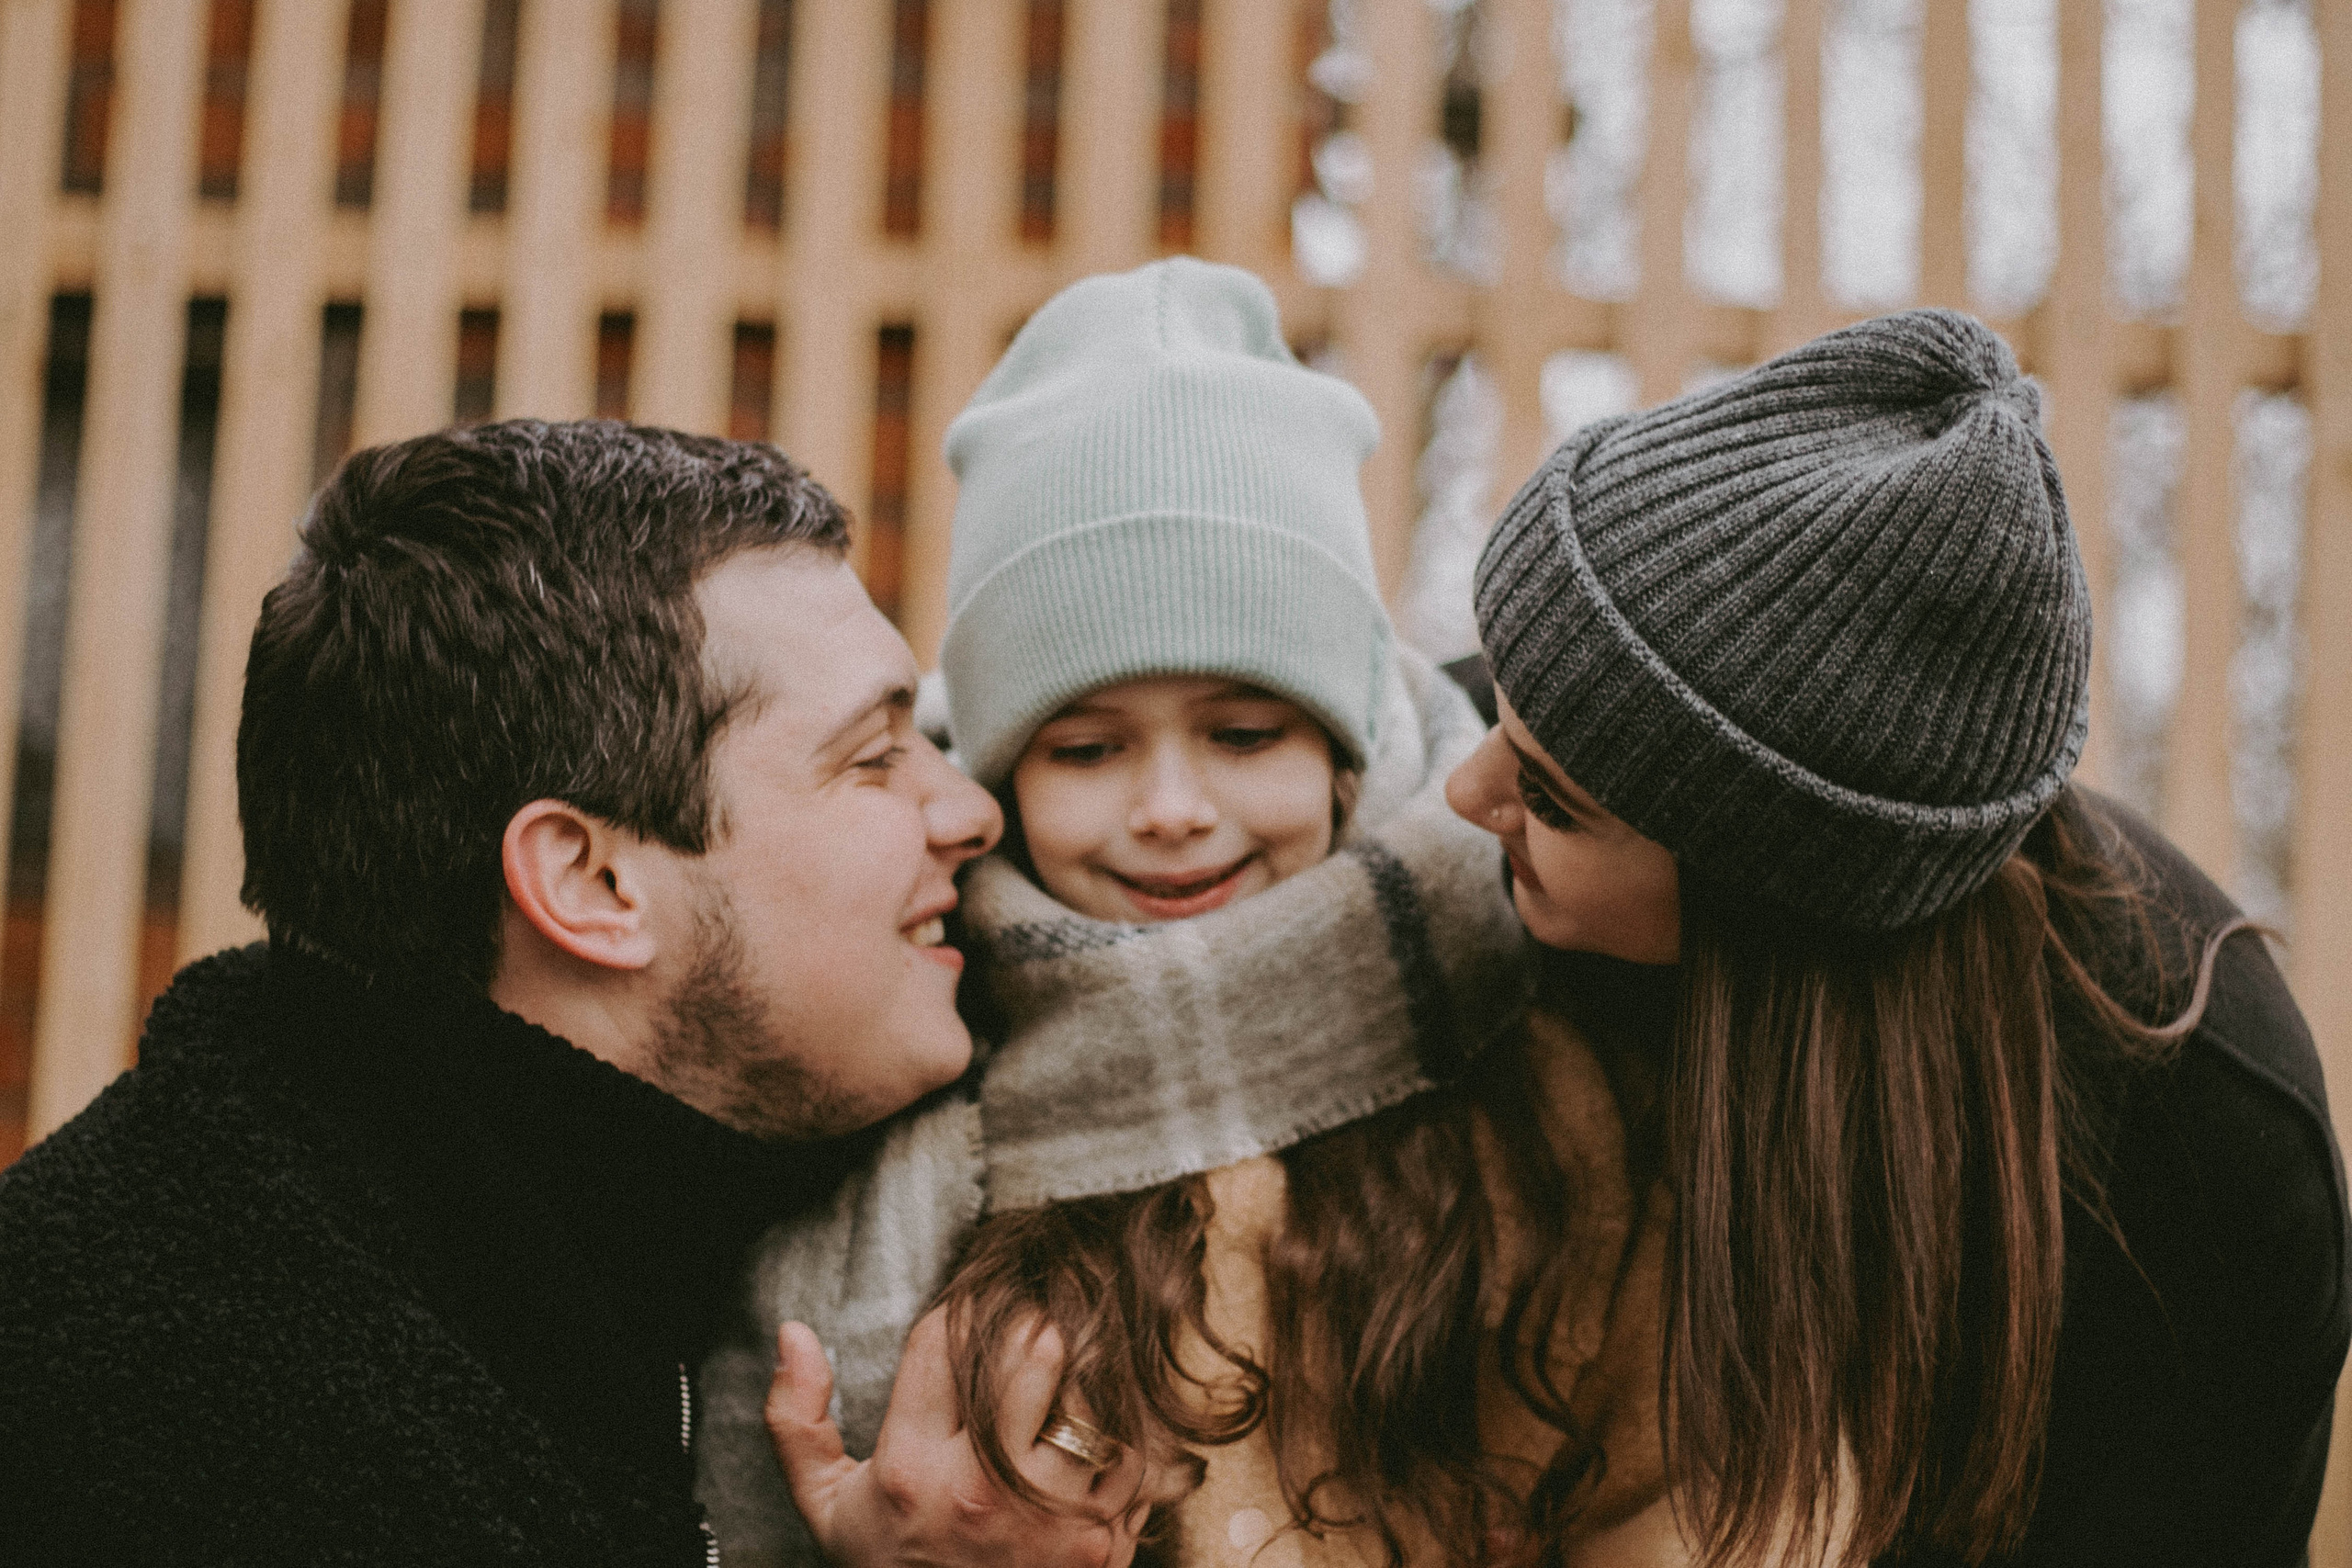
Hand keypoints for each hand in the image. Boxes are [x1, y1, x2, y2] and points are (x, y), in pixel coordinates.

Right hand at [766, 1307, 1176, 1567]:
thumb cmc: (891, 1566)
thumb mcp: (825, 1507)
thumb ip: (797, 1421)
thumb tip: (794, 1332)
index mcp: (911, 1470)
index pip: (941, 1342)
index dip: (955, 1312)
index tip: (966, 1311)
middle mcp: (982, 1490)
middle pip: (1029, 1352)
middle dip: (1028, 1324)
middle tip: (1028, 1319)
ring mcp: (1049, 1517)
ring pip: (1091, 1392)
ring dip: (1083, 1369)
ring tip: (1069, 1364)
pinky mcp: (1102, 1542)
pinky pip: (1133, 1451)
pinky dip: (1122, 1428)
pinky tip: (1097, 1424)